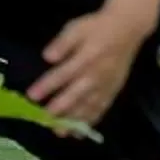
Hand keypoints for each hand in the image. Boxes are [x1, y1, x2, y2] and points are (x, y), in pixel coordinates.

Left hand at [26, 1, 153, 123]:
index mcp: (87, 56)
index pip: (63, 73)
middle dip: (60, 108)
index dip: (47, 85)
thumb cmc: (96, 26)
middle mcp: (97, 74)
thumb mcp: (77, 27)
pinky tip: (81, 131)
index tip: (32, 96)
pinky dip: (91, 121)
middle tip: (45, 120)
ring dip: (75, 120)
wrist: (127, 28)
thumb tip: (47, 57)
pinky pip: (102, 108)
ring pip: (89, 105)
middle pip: (76, 94)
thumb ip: (62, 43)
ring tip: (61, 132)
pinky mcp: (113, 90)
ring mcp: (106, 84)